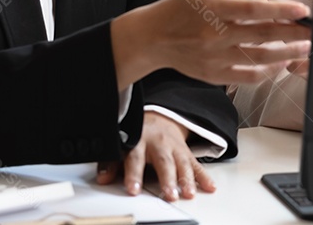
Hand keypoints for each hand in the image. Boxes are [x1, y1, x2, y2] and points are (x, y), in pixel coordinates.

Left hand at [96, 112, 214, 200]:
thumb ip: (111, 162)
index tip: (133, 190)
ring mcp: (176, 148)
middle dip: (168, 179)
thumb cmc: (138, 135)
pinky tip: (209, 186)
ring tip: (188, 193)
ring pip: (183, 163)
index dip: (134, 174)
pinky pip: (197, 165)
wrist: (160, 118)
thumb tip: (103, 178)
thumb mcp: (121, 144)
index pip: (135, 158)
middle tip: (170, 194)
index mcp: (140, 140)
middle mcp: (160, 143)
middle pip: (164, 162)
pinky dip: (204, 176)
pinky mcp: (187, 153)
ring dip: (187, 179)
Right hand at [111, 0, 312, 89]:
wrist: (151, 38)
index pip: (253, 9)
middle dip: (293, 34)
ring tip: (305, 48)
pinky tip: (281, 63)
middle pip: (262, 35)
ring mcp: (214, 58)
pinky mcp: (214, 75)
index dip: (281, 10)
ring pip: (259, 58)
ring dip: (287, 53)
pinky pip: (248, 76)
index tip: (302, 9)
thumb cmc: (182, 9)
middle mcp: (214, 35)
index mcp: (212, 9)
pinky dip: (268, 71)